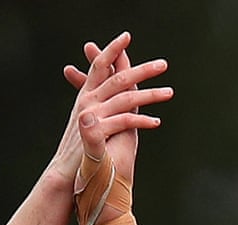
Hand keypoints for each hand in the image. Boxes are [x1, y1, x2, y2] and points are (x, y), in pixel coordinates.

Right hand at [50, 33, 171, 192]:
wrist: (67, 174)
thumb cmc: (82, 153)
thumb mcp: (92, 126)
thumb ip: (105, 110)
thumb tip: (119, 101)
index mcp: (86, 97)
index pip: (100, 66)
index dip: (113, 51)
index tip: (127, 37)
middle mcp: (87, 101)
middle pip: (118, 78)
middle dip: (142, 70)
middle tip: (163, 64)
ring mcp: (91, 115)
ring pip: (126, 99)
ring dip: (151, 95)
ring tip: (170, 92)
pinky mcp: (96, 131)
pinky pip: (124, 122)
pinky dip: (142, 121)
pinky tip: (156, 122)